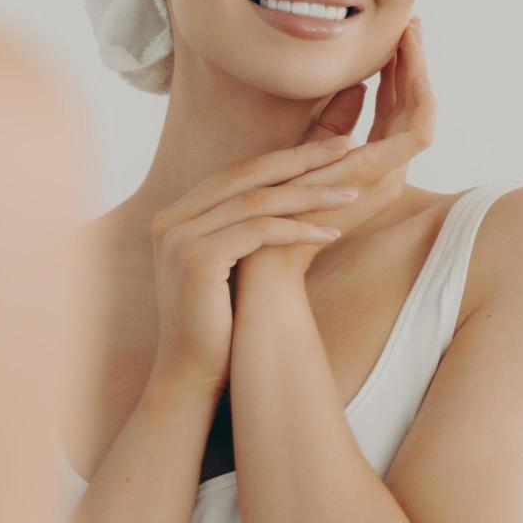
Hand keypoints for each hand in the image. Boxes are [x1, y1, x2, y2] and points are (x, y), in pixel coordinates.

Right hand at [144, 139, 362, 398]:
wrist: (192, 377)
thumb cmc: (219, 326)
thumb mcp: (231, 265)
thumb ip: (244, 228)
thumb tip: (291, 197)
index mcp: (177, 215)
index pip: (237, 173)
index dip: (285, 158)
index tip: (328, 148)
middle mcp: (171, 219)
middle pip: (246, 174)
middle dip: (301, 159)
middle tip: (349, 146)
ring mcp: (178, 236)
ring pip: (256, 200)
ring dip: (309, 194)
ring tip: (351, 193)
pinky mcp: (195, 258)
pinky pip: (256, 231)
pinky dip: (297, 228)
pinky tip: (331, 230)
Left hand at [236, 16, 435, 279]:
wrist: (261, 260)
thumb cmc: (271, 213)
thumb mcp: (303, 157)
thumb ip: (332, 124)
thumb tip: (356, 85)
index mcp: (371, 172)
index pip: (397, 114)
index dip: (400, 76)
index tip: (396, 38)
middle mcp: (387, 177)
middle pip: (416, 110)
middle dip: (415, 66)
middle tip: (410, 25)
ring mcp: (387, 182)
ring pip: (422, 116)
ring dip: (417, 73)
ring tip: (407, 35)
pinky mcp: (378, 182)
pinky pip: (412, 134)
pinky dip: (407, 95)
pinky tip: (396, 61)